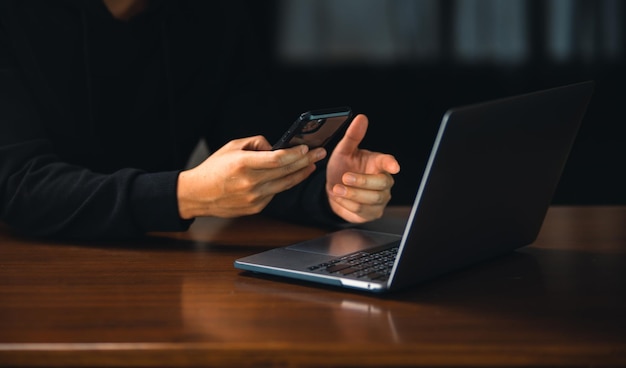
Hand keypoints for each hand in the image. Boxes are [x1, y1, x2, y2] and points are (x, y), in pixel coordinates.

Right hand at [177, 136, 325, 218]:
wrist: (197, 195)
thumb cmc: (214, 168)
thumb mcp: (232, 146)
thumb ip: (257, 143)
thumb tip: (276, 147)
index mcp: (243, 164)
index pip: (278, 159)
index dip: (295, 153)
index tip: (307, 147)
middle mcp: (250, 183)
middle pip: (286, 171)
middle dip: (306, 161)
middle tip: (320, 153)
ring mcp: (254, 198)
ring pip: (285, 184)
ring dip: (301, 174)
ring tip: (312, 164)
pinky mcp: (256, 208)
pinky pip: (275, 193)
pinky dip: (284, 183)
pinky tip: (292, 175)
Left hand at [326, 114, 400, 222]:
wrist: (334, 189)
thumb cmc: (343, 167)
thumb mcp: (343, 150)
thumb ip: (353, 136)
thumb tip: (361, 118)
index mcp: (379, 163)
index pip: (389, 162)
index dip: (391, 163)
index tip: (393, 166)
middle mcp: (384, 182)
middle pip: (380, 184)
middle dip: (361, 182)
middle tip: (345, 177)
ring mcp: (380, 199)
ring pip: (371, 200)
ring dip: (351, 194)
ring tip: (336, 188)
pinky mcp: (372, 213)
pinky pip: (362, 211)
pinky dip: (347, 205)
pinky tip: (340, 198)